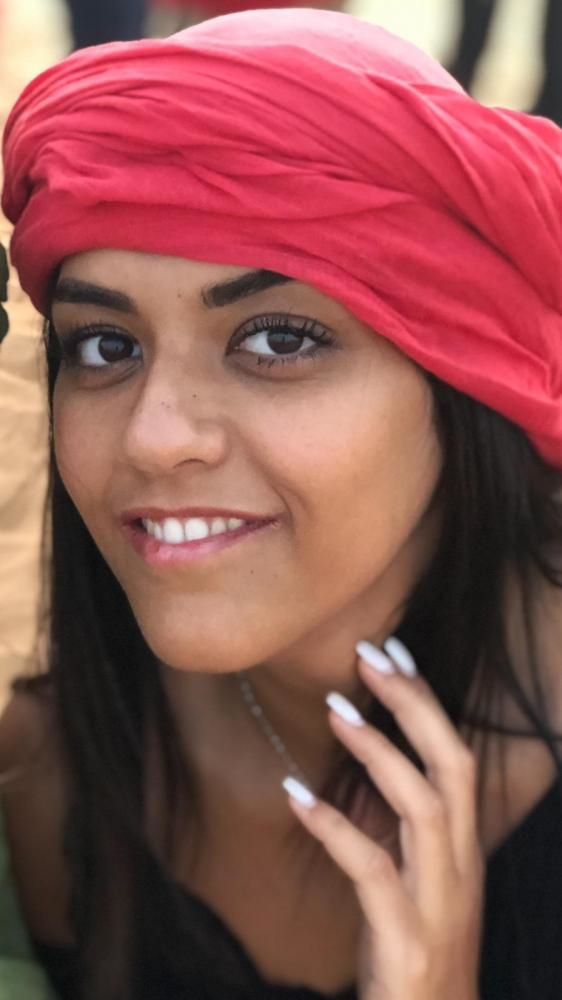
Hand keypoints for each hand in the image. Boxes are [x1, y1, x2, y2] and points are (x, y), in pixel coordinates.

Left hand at [282, 637, 483, 999]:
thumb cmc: (413, 952)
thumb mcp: (415, 882)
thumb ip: (400, 827)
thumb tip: (366, 761)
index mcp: (462, 848)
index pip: (457, 756)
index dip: (428, 702)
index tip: (394, 651)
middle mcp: (460, 867)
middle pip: (453, 766)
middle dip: (414, 705)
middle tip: (368, 655)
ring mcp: (438, 904)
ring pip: (423, 807)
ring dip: (379, 751)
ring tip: (336, 709)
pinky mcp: (406, 941)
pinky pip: (373, 870)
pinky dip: (335, 826)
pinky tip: (294, 793)